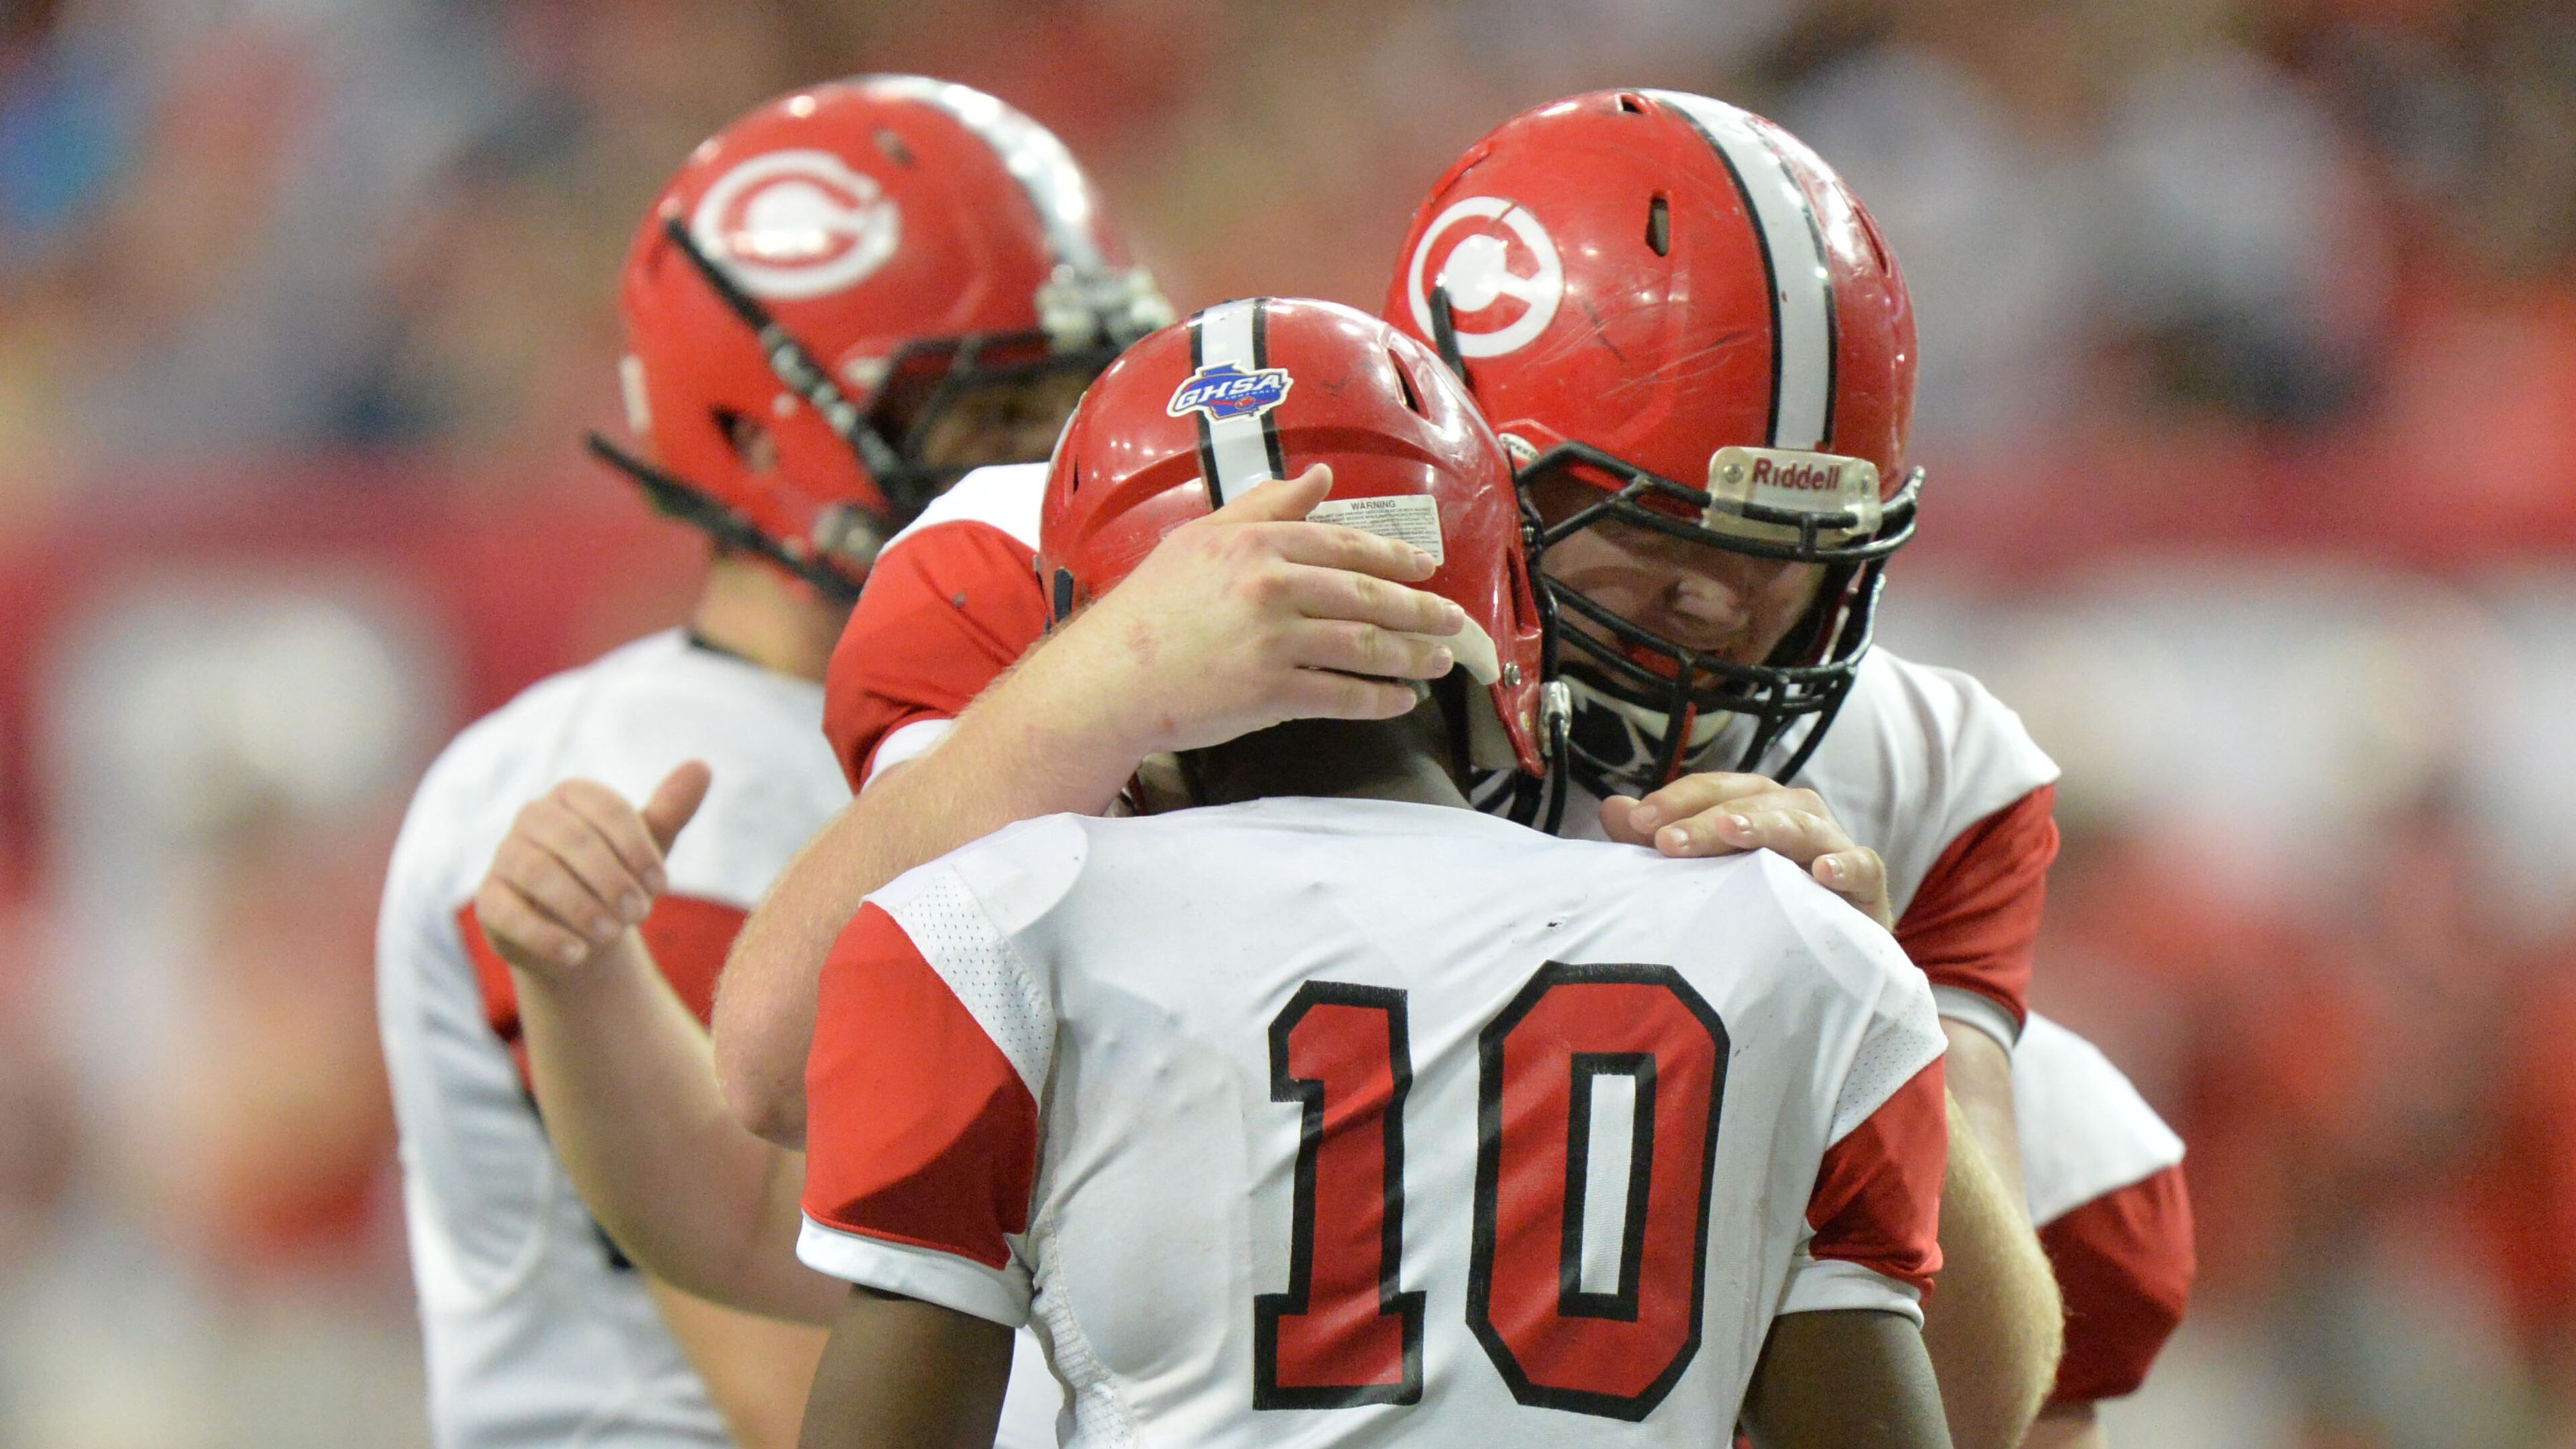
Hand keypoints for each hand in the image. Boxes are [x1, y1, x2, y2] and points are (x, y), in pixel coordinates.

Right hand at [474, 761, 712, 978]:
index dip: (637, 847)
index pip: (607, 809)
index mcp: (573, 794)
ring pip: (538, 873)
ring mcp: (505, 856)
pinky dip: (544, 935)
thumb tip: (701, 766)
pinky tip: (577, 955)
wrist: (580, 932)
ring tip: (614, 935)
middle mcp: (533, 817)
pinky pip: (508, 912)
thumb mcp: (648, 848)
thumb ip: (671, 810)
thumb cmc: (616, 879)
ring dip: (580, 906)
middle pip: (574, 839)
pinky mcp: (489, 900)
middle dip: (612, 880)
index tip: (661, 886)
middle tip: (641, 914)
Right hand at [1036, 465, 1468, 756]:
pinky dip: (1378, 699)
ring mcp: (1273, 640)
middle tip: (1453, 621)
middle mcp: (1272, 585)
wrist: (1110, 676)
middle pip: (1369, 596)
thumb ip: (1265, 506)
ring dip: (1411, 656)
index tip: (1428, 568)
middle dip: (1421, 610)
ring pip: (1365, 646)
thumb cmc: (1151, 607)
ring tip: (1438, 663)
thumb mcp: (1201, 538)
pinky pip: (1341, 694)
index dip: (1396, 558)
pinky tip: (1400, 700)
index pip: (1347, 545)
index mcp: (1258, 543)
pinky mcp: (1270, 691)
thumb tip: (1320, 478)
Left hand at [1597, 773, 1893, 930]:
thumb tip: (1612, 810)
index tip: (1636, 823)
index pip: (1712, 790)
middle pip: (1752, 802)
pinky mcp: (1867, 886)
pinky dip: (1845, 864)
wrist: (1827, 962)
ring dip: (1767, 826)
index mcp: (1754, 806)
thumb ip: (1660, 842)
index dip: (1676, 800)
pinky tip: (1821, 872)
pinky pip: (1863, 867)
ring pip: (1802, 825)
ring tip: (1735, 833)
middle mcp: (1794, 817)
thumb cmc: (1758, 906)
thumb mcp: (1703, 875)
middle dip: (1709, 818)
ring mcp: (1832, 847)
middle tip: (1669, 841)